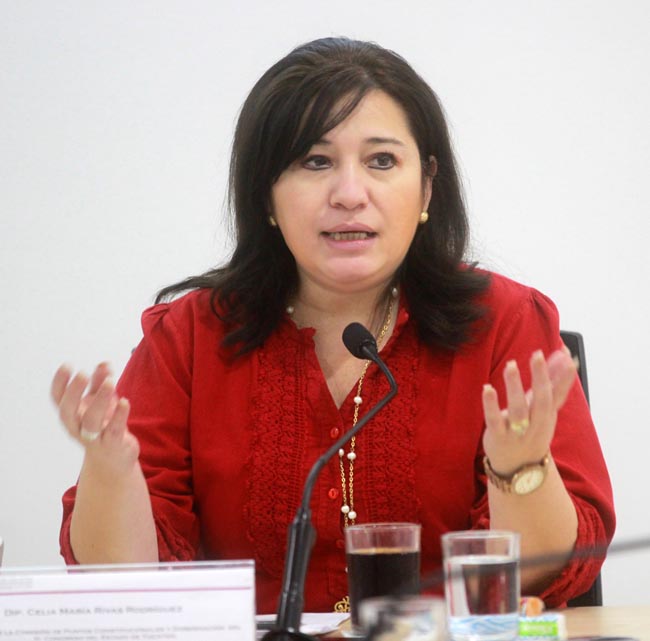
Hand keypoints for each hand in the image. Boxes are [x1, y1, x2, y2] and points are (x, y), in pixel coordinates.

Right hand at [51, 363, 139, 474]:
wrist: (113, 459)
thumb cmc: (104, 425)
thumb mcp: (102, 401)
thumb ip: (101, 382)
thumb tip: (104, 363)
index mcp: (72, 414)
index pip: (58, 399)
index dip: (60, 382)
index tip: (67, 365)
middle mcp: (77, 427)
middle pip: (68, 412)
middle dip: (73, 392)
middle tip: (82, 373)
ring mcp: (93, 437)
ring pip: (91, 421)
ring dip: (100, 400)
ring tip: (110, 382)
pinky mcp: (112, 444)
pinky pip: (113, 431)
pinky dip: (119, 416)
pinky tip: (125, 402)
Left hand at [481, 348, 576, 474]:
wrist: (520, 469)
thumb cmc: (533, 430)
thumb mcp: (545, 408)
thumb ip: (553, 381)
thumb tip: (563, 354)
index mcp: (548, 414)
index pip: (559, 393)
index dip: (564, 376)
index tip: (566, 355)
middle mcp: (536, 423)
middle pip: (541, 400)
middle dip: (541, 377)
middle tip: (537, 354)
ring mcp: (517, 431)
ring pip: (518, 409)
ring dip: (514, 386)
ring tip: (510, 365)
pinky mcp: (498, 436)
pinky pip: (494, 420)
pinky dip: (490, 405)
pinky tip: (487, 388)